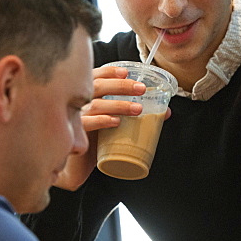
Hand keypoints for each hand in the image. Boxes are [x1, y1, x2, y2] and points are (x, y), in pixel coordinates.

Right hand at [54, 65, 171, 190]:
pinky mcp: (75, 135)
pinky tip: (116, 122)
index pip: (95, 77)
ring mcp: (75, 119)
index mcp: (86, 97)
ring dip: (118, 104)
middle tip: (141, 89)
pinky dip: (103, 120)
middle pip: (96, 86)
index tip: (126, 72)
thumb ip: (133, 115)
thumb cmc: (95, 142)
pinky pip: (87, 124)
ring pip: (95, 104)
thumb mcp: (114, 124)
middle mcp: (78, 104)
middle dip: (121, 85)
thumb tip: (165, 112)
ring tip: (138, 109)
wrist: (77, 168)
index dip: (109, 71)